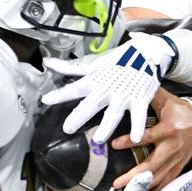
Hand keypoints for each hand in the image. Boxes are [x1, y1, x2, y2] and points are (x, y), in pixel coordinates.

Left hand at [43, 32, 176, 143]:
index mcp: (95, 80)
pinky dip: (138, 126)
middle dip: (80, 115)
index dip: (60, 94)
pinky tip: (135, 138)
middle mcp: (107, 89)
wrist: (146, 52)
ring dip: (107, 126)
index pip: (74, 88)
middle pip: (92, 103)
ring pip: (114, 112)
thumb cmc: (116, 60)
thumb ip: (70, 67)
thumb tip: (47, 62)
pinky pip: (139, 115)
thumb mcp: (93, 63)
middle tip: (67, 128)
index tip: (46, 100)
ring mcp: (124, 95)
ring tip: (98, 139)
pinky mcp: (140, 98)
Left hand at [112, 90, 191, 190]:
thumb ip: (150, 93)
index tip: (114, 144)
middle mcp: (174, 146)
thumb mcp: (165, 99)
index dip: (130, 141)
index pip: (147, 137)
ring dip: (142, 187)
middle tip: (118, 183)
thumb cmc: (180, 109)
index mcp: (169, 129)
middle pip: (152, 165)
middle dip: (134, 176)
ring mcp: (177, 159)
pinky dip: (155, 189)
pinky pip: (167, 181)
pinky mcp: (179, 166)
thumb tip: (133, 83)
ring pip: (159, 177)